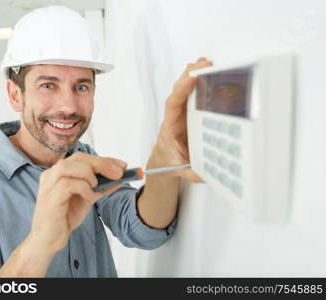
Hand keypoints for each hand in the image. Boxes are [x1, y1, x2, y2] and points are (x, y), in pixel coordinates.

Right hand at [28, 152, 126, 253]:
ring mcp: (48, 185)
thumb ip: (100, 186)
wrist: (50, 239)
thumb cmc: (65, 217)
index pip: (82, 157)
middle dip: (101, 163)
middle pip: (77, 158)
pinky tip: (88, 197)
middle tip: (118, 173)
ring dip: (88, 174)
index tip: (122, 165)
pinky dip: (82, 188)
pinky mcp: (50, 198)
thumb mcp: (87, 198)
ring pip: (68, 166)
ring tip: (96, 186)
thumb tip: (119, 177)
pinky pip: (66, 184)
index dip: (103, 159)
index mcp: (59, 172)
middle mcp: (51, 174)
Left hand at [152, 57, 212, 181]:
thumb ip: (193, 173)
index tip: (191, 78)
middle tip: (204, 64)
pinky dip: (197, 80)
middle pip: (178, 91)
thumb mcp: (181, 171)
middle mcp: (175, 117)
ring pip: (185, 90)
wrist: (164, 161)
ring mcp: (182, 113)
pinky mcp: (189, 113)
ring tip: (206, 62)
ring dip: (193, 74)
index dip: (182, 90)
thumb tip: (207, 174)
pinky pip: (192, 94)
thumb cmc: (171, 163)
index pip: (173, 105)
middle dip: (189, 75)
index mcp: (170, 128)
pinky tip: (205, 70)